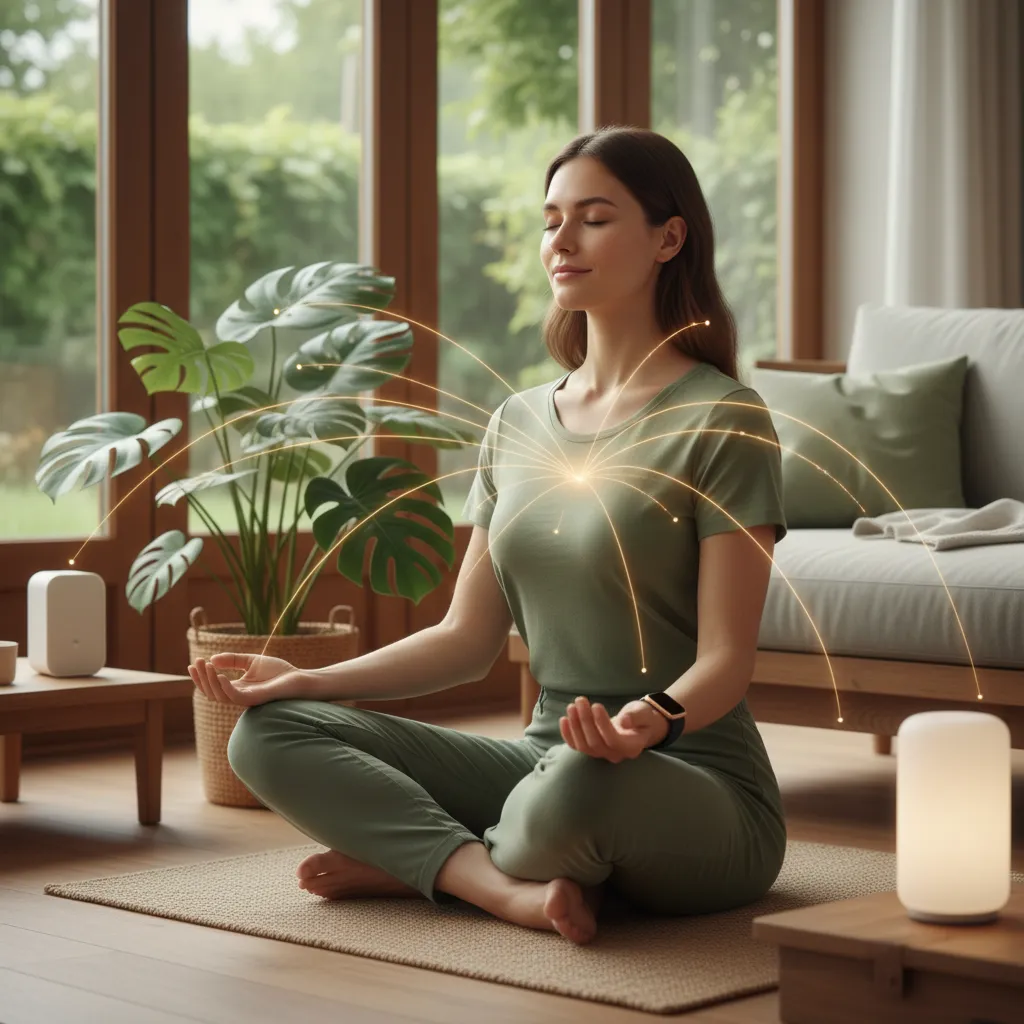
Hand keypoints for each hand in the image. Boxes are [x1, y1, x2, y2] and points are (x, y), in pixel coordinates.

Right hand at [188, 653, 307, 707]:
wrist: (298, 678)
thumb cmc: (278, 671)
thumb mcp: (251, 661)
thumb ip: (233, 660)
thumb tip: (213, 659)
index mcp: (237, 688)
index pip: (213, 686)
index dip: (201, 677)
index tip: (193, 663)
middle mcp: (239, 696)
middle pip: (212, 692)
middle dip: (202, 678)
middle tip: (197, 662)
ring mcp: (246, 699)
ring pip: (219, 696)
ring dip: (210, 681)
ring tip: (207, 665)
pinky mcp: (254, 699)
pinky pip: (234, 697)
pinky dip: (224, 687)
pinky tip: (219, 675)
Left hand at [559, 696, 669, 762]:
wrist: (639, 726)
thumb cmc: (643, 718)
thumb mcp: (644, 714)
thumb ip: (636, 717)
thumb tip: (624, 722)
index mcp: (631, 747)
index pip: (613, 740)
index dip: (602, 724)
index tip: (596, 705)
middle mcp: (616, 755)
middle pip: (595, 743)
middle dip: (585, 721)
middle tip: (580, 700)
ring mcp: (603, 754)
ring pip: (584, 746)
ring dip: (575, 726)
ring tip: (571, 706)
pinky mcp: (593, 749)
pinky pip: (577, 747)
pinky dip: (568, 735)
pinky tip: (563, 719)